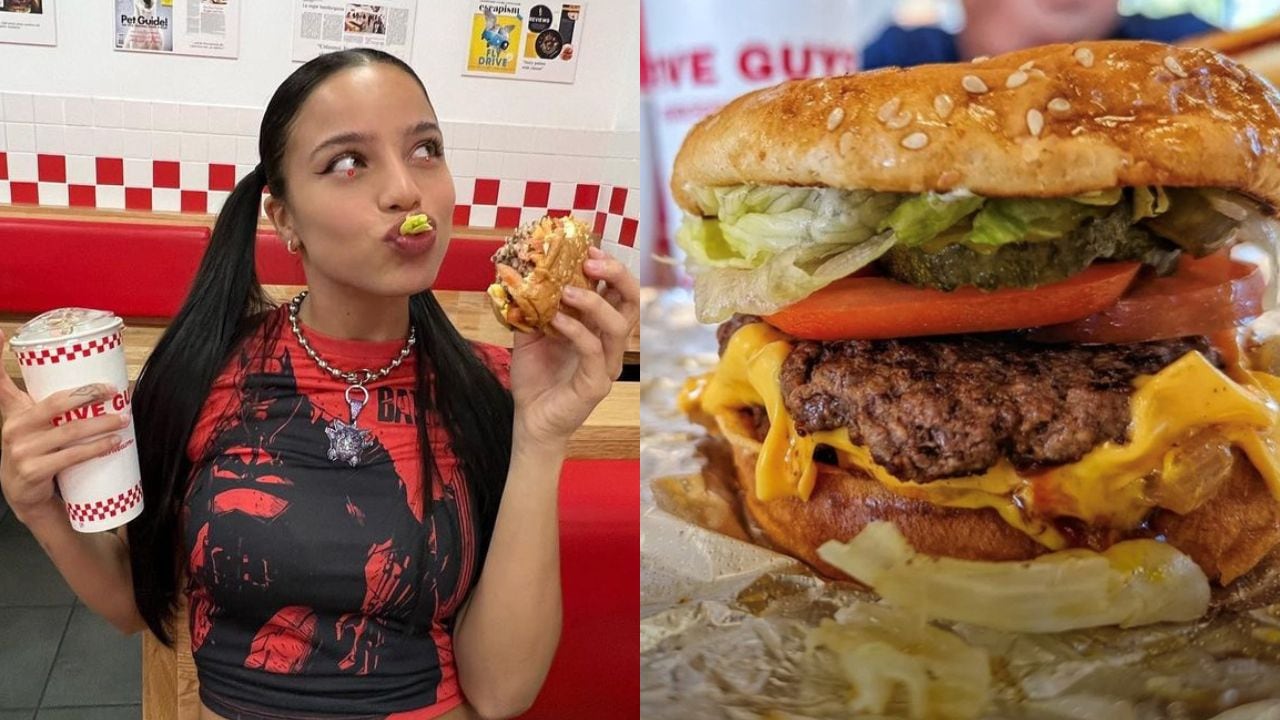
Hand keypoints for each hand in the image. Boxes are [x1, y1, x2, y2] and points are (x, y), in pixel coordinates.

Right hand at [0, 329, 128, 526]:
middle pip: (56, 403)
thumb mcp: (32, 422)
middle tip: (114, 390)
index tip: (2, 331)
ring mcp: (21, 451)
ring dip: (101, 424)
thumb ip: (44, 400)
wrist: (26, 494)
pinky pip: (71, 456)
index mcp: (14, 410)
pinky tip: (114, 443)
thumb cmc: (36, 450)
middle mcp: (13, 427)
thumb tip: (92, 379)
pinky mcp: (33, 472)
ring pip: (69, 431)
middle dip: (88, 394)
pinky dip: (96, 448)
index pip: (0, 382)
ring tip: (123, 418)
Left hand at [509, 246, 639, 448]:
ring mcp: (607, 365)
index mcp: (599, 328)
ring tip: (567, 291)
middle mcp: (610, 344)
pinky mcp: (596, 384)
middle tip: (591, 260)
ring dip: (595, 302)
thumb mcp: (529, 334)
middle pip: (632, 303)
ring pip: (620, 326)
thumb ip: (532, 307)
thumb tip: (520, 273)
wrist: (530, 420)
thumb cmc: (535, 378)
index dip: (610, 267)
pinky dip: (577, 331)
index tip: (588, 247)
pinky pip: (594, 351)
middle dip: (617, 275)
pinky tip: (557, 320)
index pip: (619, 291)